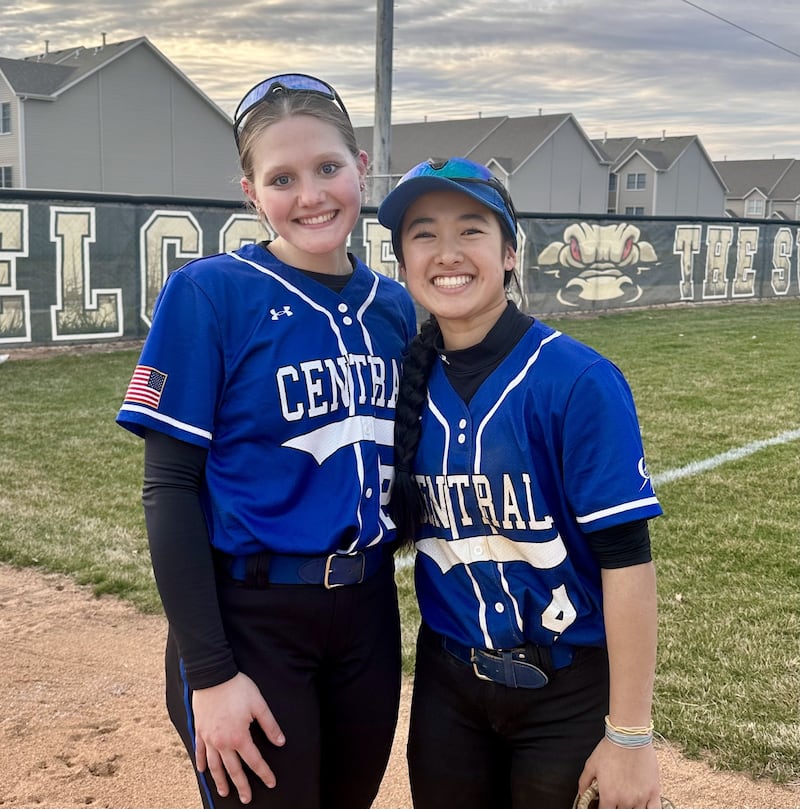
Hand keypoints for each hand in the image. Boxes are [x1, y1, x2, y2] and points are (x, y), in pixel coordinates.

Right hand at [192, 672, 285, 803]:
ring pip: (214, 765)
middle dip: (241, 785)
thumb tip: (280, 742)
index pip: (254, 760)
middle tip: (246, 799)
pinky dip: (201, 763)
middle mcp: (222, 742)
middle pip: (233, 769)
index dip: (264, 772)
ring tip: (224, 792)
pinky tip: (203, 771)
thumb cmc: (238, 688)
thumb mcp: (259, 704)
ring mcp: (209, 738)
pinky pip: (200, 751)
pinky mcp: (200, 730)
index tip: (271, 782)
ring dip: (220, 780)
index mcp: (239, 737)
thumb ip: (270, 725)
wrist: (213, 675)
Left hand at [578, 737, 660, 808]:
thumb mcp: (591, 764)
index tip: (603, 804)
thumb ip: (584, 782)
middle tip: (616, 799)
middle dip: (616, 807)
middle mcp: (625, 801)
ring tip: (627, 801)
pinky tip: (643, 806)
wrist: (629, 736)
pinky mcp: (653, 792)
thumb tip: (581, 793)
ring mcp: (641, 798)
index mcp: (609, 796)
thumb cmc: (611, 748)